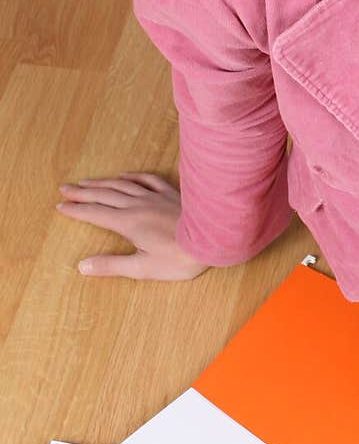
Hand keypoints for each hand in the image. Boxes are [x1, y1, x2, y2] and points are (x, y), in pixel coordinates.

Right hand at [55, 172, 209, 280]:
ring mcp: (154, 197)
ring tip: (86, 181)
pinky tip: (125, 175)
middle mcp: (137, 205)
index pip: (95, 214)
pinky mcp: (171, 194)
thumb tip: (83, 266)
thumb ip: (112, 266)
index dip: (76, 210)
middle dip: (82, 192)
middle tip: (65, 189)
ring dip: (102, 182)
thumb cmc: (180, 258)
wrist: (212, 238)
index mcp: (128, 223)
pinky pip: (148, 179)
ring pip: (122, 185)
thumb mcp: (143, 268)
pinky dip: (133, 176)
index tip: (60, 206)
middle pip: (103, 195)